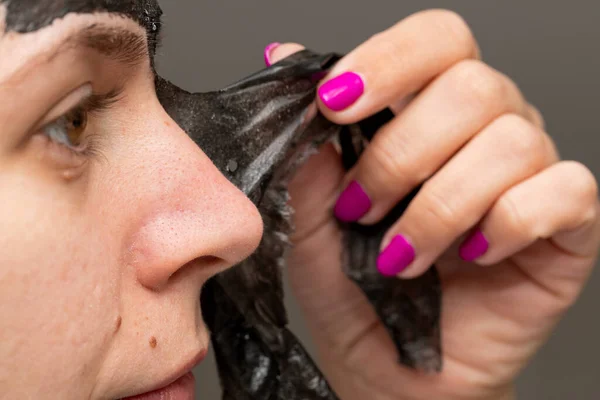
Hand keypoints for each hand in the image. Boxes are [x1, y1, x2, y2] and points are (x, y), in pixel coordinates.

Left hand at [265, 9, 599, 399]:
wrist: (386, 368)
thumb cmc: (350, 290)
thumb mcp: (311, 214)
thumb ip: (307, 140)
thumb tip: (282, 55)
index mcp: (428, 112)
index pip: (435, 40)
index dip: (389, 61)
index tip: (335, 104)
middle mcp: (488, 129)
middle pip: (473, 86)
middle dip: (402, 155)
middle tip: (361, 210)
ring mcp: (532, 174)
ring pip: (511, 143)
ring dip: (441, 205)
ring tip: (401, 255)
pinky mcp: (567, 224)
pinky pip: (563, 191)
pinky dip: (506, 225)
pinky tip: (469, 258)